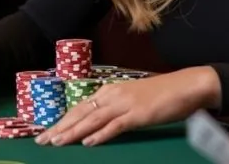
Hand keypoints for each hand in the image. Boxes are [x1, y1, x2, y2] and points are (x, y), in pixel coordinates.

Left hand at [36, 66, 220, 146]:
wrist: (186, 86)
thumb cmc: (160, 95)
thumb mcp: (132, 99)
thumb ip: (114, 109)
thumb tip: (95, 123)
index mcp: (110, 90)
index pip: (80, 107)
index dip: (62, 121)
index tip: (46, 132)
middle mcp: (113, 95)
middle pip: (81, 113)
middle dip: (60, 127)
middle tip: (42, 141)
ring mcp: (125, 104)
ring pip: (92, 119)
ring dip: (73, 132)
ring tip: (57, 143)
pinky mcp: (138, 114)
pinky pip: (115, 126)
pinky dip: (100, 134)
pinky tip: (88, 143)